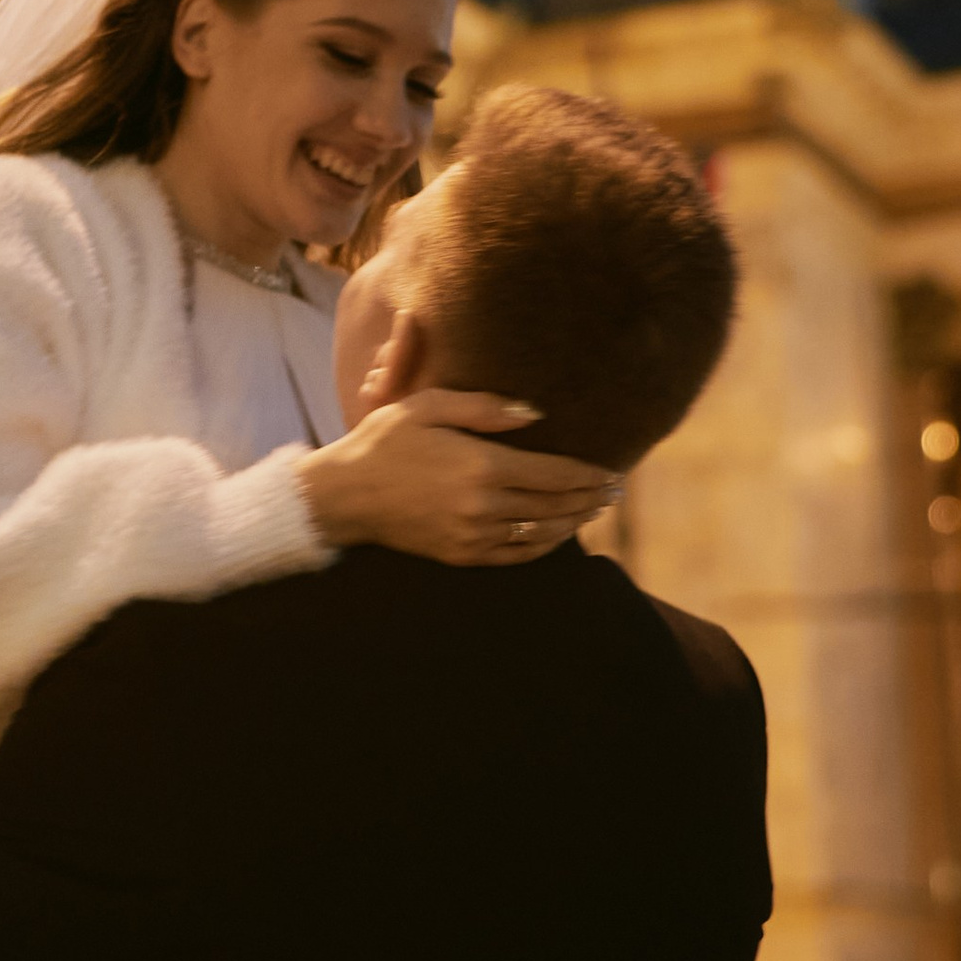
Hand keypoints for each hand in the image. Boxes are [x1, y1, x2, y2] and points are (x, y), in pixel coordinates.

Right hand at [300, 379, 620, 567]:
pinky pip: (516, 554)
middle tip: (616, 491)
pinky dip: (544, 544)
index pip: (554, 474)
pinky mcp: (462, 555)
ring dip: (573, 522)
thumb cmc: (384, 441)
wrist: (344, 495)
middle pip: (555, 504)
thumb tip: (536, 415)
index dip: (589, 475)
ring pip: (541, 532)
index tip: (614, 472)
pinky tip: (558, 534)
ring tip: (594, 510)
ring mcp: (473, 535)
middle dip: (590, 498)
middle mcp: (484, 505)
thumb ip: (485, 407)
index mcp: (481, 465)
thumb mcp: (428, 406)